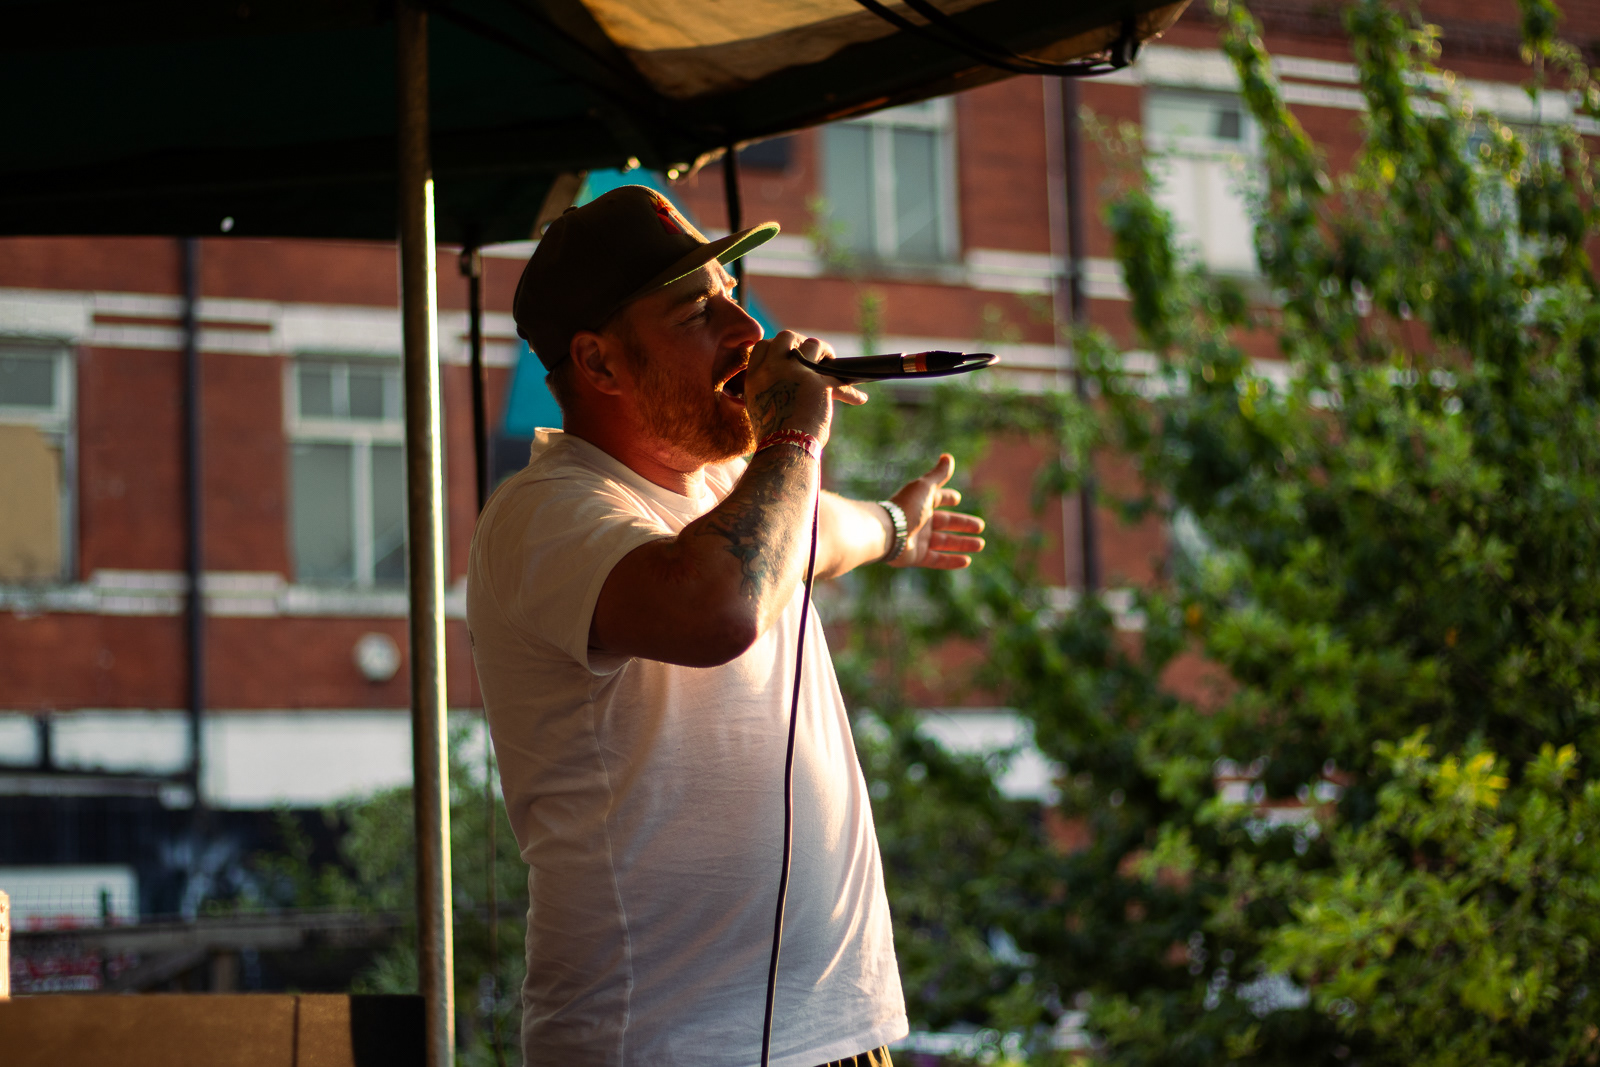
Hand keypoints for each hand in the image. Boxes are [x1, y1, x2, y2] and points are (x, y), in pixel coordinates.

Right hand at [744, 331, 868, 444]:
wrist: (785, 451)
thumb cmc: (776, 441)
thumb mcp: (763, 411)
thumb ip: (773, 392)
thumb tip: (792, 386)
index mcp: (754, 379)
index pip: (763, 347)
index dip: (778, 348)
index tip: (790, 355)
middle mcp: (771, 370)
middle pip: (786, 337)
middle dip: (801, 341)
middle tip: (813, 354)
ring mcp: (793, 372)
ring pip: (812, 345)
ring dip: (825, 352)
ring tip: (833, 364)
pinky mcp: (817, 381)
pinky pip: (837, 376)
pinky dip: (849, 390)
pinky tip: (859, 399)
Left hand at [889, 454, 985, 568]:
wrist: (887, 532)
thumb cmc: (906, 507)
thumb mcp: (925, 487)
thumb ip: (938, 474)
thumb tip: (948, 457)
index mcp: (921, 503)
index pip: (936, 499)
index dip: (946, 498)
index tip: (957, 499)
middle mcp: (920, 521)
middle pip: (945, 522)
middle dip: (963, 524)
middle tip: (980, 526)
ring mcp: (919, 540)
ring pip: (945, 542)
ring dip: (963, 543)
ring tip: (980, 544)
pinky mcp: (917, 556)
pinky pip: (937, 560)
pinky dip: (952, 560)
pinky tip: (967, 561)